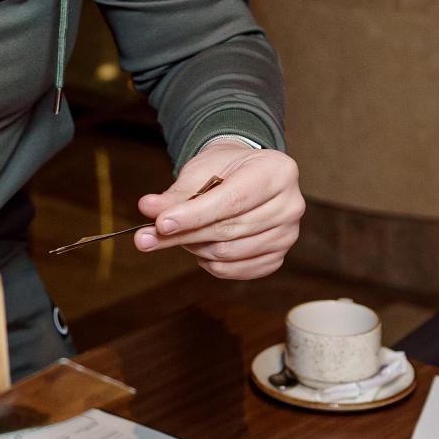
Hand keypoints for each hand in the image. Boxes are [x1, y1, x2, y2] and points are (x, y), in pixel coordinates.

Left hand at [134, 138, 303, 278]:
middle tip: (147, 237)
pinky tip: (200, 247)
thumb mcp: (200, 170)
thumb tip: (148, 209)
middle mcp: (291, 204)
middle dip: (185, 234)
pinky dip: (211, 263)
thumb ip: (177, 193)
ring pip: (230, 253)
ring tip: (180, 233)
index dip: (195, 215)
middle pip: (230, 229)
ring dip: (195, 247)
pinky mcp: (278, 257)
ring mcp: (288, 234)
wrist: (244, 174)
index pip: (233, 200)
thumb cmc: (224, 168)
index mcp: (278, 171)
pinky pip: (237, 270)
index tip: (161, 223)